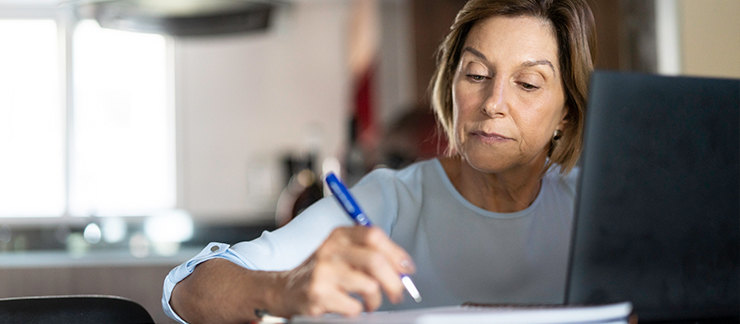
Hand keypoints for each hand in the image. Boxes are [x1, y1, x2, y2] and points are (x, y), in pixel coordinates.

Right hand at [272, 226, 415, 317]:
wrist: (286, 289)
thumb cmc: (323, 272)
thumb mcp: (342, 252)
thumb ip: (371, 254)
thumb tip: (404, 268)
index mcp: (340, 235)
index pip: (374, 235)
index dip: (396, 253)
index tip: (406, 268)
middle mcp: (330, 249)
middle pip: (375, 261)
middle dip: (394, 281)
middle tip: (398, 293)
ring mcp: (323, 272)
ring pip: (368, 286)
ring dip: (376, 300)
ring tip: (370, 302)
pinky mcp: (318, 295)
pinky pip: (353, 306)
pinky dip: (357, 310)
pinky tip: (349, 306)